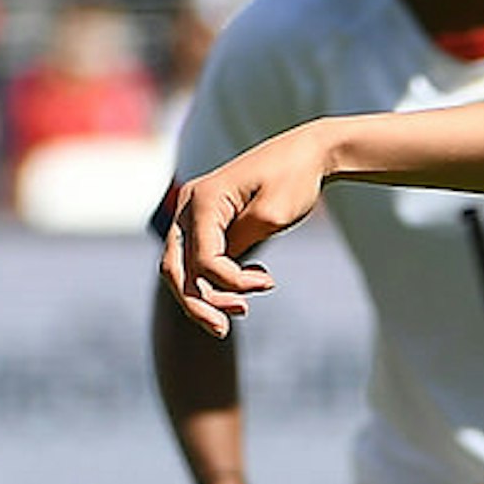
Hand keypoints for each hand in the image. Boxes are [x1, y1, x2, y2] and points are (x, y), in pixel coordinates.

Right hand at [158, 129, 328, 336]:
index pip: (202, 259)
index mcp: (203, 200)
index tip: (269, 282)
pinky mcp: (207, 220)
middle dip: (197, 304)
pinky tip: (252, 282)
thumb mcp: (271, 216)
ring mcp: (194, 211)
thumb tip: (214, 271)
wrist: (308, 153)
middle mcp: (189, 204)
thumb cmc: (295, 179)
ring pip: (183, 267)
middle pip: (175, 269)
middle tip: (223, 329)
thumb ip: (240, 244)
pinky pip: (199, 258)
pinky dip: (217, 278)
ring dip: (207, 294)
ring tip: (243, 308)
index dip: (231, 283)